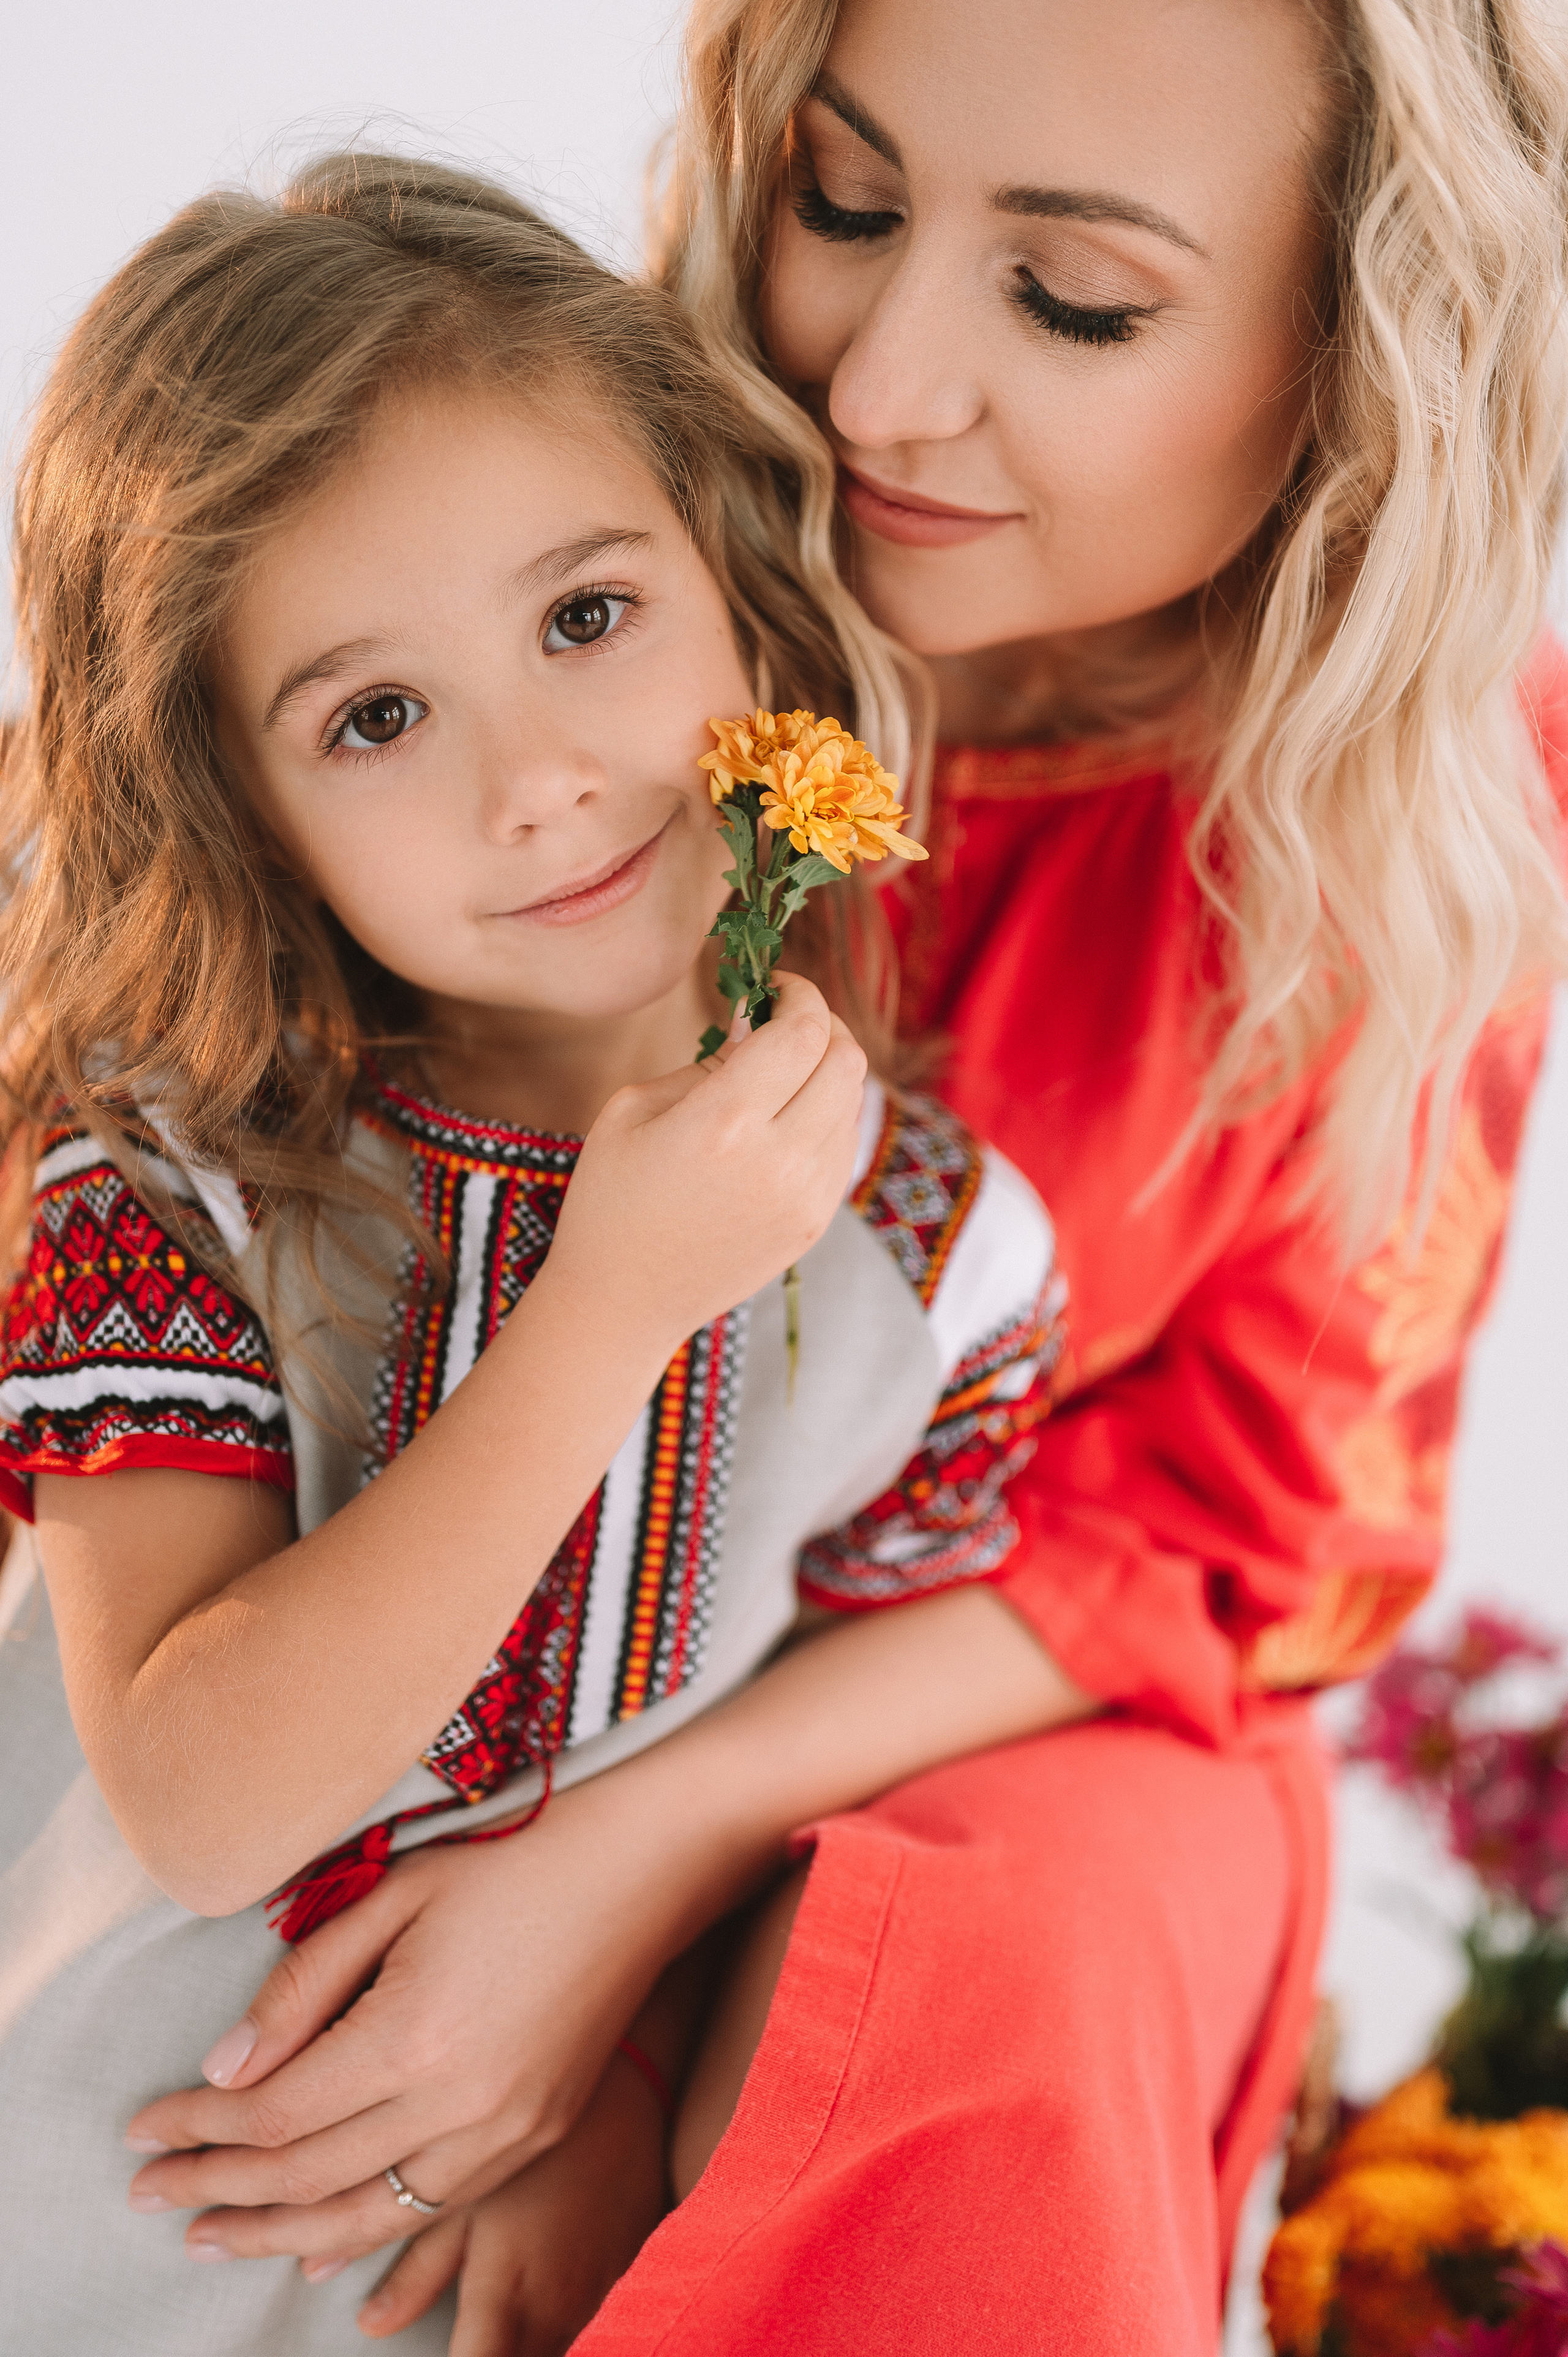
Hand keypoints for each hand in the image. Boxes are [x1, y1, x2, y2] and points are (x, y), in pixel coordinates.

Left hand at [123, 1590, 1088, 2258]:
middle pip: (309, 2177)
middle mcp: (463, 2104)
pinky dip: (364, 2235)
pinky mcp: (538, 2135)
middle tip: (150, 2193)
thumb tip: (229, 2069)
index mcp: (417, 2035)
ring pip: (368, 2214)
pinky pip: (433, 2210)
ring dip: (278, 2231)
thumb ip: (304, 1986)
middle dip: (218, 2189)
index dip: (199, 2128)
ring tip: (209, 2232)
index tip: (143, 2128)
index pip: (276, 2114)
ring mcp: (509, 2131)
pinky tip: (315, 2244)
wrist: (647, 1864)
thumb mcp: (395, 1894)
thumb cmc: (518, 1856)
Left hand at [350, 2045, 667, 2353]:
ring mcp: (593, 2306)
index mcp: (508, 2296)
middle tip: (459, 2336)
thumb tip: (369, 2322)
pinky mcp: (620, 2289)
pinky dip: (550, 2334)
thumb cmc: (538, 2138)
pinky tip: (534, 2306)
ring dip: (516, 2350)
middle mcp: (553, 2314)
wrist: (636, 2096)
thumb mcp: (469, 2196)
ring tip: (492, 2324)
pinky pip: (582, 2335)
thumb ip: (418, 2269)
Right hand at [549, 971, 865, 1347]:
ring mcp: (806, 1197)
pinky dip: (828, 1114)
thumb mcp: (634, 1109)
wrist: (622, 1302)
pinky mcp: (815, 1222)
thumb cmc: (611, 1198)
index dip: (798, 994)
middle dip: (822, 1024)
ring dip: (827, 1069)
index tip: (776, 985)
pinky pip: (844, 1145)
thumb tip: (757, 1029)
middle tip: (786, 1020)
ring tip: (782, 1070)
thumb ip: (707, 1062)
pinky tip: (787, 1116)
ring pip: (853, 1102)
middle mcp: (780, 1160)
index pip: (802, 1031)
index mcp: (725, 1122)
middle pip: (846, 1060)